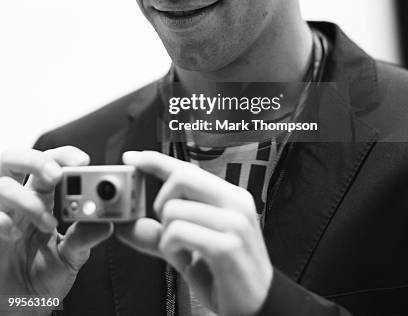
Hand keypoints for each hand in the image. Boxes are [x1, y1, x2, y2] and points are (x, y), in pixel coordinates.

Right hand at [0, 147, 112, 309]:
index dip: (63, 155)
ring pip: (0, 184)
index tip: (82, 162)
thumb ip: (85, 237)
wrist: (23, 309)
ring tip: (47, 223)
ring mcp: (0, 214)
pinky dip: (1, 220)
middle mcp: (17, 199)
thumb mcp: (71, 256)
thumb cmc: (44, 277)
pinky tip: (14, 235)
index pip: (48, 161)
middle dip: (36, 160)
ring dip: (25, 200)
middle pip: (15, 159)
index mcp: (40, 196)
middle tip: (57, 175)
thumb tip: (106, 223)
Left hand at [115, 150, 272, 315]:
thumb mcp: (189, 249)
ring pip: (174, 210)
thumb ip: (160, 234)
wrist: (258, 307)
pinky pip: (178, 233)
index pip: (188, 168)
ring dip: (166, 236)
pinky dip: (170, 247)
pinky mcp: (227, 246)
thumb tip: (128, 225)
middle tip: (168, 226)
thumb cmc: (227, 275)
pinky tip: (185, 259)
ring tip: (183, 252)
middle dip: (162, 202)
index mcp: (230, 196)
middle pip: (180, 178)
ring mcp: (234, 223)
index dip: (156, 160)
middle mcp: (235, 202)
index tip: (132, 158)